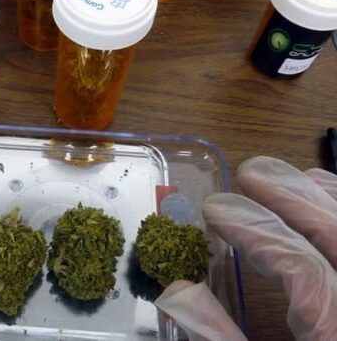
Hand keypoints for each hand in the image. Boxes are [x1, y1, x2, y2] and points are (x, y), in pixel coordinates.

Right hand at [155, 156, 336, 340]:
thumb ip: (217, 336)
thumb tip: (175, 290)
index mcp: (334, 334)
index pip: (303, 268)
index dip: (257, 232)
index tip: (216, 209)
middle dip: (294, 199)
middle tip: (250, 172)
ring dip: (326, 199)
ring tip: (295, 175)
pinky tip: (326, 200)